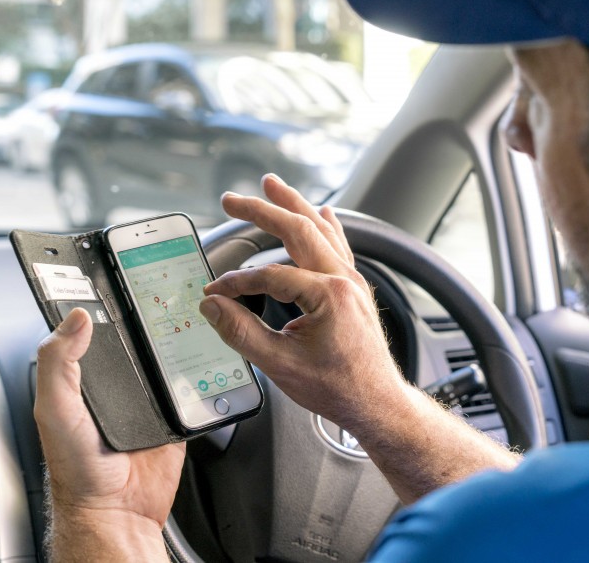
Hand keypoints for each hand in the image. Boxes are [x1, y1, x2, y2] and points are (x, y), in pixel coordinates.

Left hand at [34, 308, 185, 559]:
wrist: (117, 511)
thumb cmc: (77, 469)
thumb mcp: (55, 410)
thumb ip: (57, 363)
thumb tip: (76, 318)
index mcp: (82, 376)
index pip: (90, 328)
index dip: (98, 301)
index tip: (111, 274)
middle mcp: (114, 383)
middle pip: (134, 336)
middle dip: (146, 316)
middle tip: (159, 292)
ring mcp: (146, 396)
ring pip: (164, 355)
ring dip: (175, 340)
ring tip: (188, 316)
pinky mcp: (174, 412)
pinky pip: (191, 384)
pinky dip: (199, 371)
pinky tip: (203, 354)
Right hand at [199, 174, 407, 433]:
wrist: (376, 403)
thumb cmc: (337, 388)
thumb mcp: (279, 365)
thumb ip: (240, 332)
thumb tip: (212, 307)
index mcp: (328, 294)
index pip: (270, 276)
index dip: (237, 283)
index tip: (215, 294)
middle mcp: (343, 279)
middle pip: (298, 229)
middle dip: (263, 210)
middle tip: (233, 199)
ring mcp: (352, 281)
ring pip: (320, 230)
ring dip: (294, 205)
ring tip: (272, 185)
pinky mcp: (355, 288)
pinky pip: (339, 244)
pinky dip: (325, 225)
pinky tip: (321, 212)